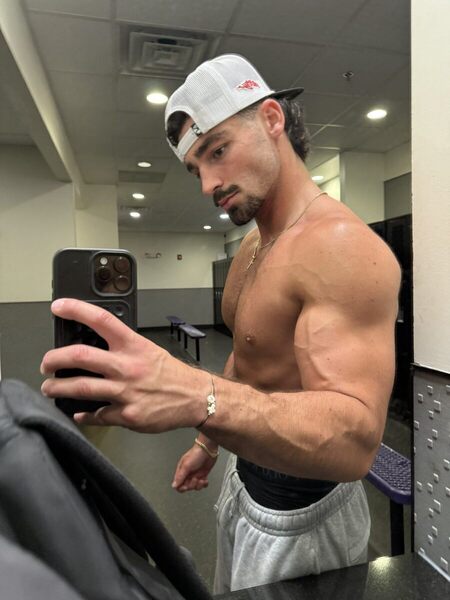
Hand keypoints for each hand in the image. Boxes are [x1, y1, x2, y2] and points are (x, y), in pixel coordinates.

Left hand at [40, 299, 205, 431]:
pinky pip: (98, 415)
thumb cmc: (171, 373)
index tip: (58, 307)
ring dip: (58, 388)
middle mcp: (127, 366)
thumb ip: (121, 349)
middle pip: (80, 356)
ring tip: (49, 387)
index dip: (76, 310)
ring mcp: (126, 392)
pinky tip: (81, 413)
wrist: (195, 397)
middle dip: (54, 359)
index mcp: (133, 346)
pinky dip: (86, 415)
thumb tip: (94, 351)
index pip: (101, 320)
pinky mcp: (127, 415)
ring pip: (81, 388)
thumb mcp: (148, 350)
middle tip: (46, 363)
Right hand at [172, 444, 217, 492]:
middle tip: (195, 479)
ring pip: (195, 486)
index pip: (178, 484)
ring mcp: (195, 474)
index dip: (181, 488)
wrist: (208, 449)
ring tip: (201, 479)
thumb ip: (180, 476)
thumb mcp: (186, 465)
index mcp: (181, 471)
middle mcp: (188, 473)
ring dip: (199, 485)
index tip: (186, 487)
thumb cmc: (196, 453)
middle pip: (187, 487)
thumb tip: (174, 485)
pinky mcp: (202, 474)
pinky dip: (204, 484)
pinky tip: (205, 480)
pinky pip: (202, 484)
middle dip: (192, 485)